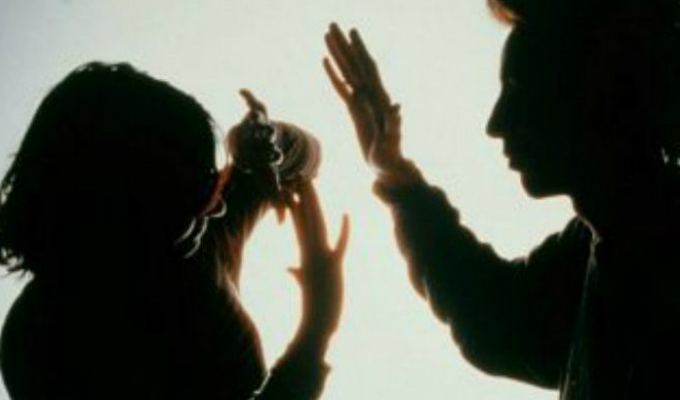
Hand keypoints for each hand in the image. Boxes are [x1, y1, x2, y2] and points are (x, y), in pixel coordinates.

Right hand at [288, 182, 348, 346]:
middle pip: (306, 219)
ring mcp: (321, 258)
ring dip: (313, 204)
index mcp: (305, 255)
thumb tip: (289, 267)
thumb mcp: (305, 285)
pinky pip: (339, 245)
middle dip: (304, 198)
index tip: (294, 190)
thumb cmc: (315, 307)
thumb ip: (296, 273)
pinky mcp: (333, 266)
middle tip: (300, 177)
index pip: (299, 226)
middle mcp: (311, 253)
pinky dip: (343, 231)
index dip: (298, 207)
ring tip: (310, 185)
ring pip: (316, 225)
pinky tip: (346, 214)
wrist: (318, 324)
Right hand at [324, 23, 414, 184]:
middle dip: (344, 44)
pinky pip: (341, 87)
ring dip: (337, 53)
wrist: (388, 169)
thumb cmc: (391, 159)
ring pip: (347, 71)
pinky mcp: (355, 109)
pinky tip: (326, 62)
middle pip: (354, 64)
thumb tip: (397, 106)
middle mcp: (370, 96)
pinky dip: (333, 73)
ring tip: (327, 34)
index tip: (352, 32)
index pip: (367, 69)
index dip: (359, 51)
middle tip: (332, 24)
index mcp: (378, 99)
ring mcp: (362, 101)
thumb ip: (395, 124)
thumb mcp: (392, 142)